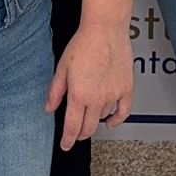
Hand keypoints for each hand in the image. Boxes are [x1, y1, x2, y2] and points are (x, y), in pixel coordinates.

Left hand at [46, 21, 132, 148]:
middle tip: (75, 134)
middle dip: (80, 135)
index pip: (72, 127)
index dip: (67, 140)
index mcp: (79, 95)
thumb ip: (55, 91)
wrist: (105, 29)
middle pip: (88, 128)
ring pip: (103, 118)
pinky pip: (124, 112)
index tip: (65, 145)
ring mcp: (113, 95)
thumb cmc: (83, 44)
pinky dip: (117, 120)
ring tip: (89, 111)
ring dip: (95, 120)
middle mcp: (97, 99)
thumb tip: (49, 109)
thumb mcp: (62, 68)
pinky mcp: (126, 89)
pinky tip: (111, 121)